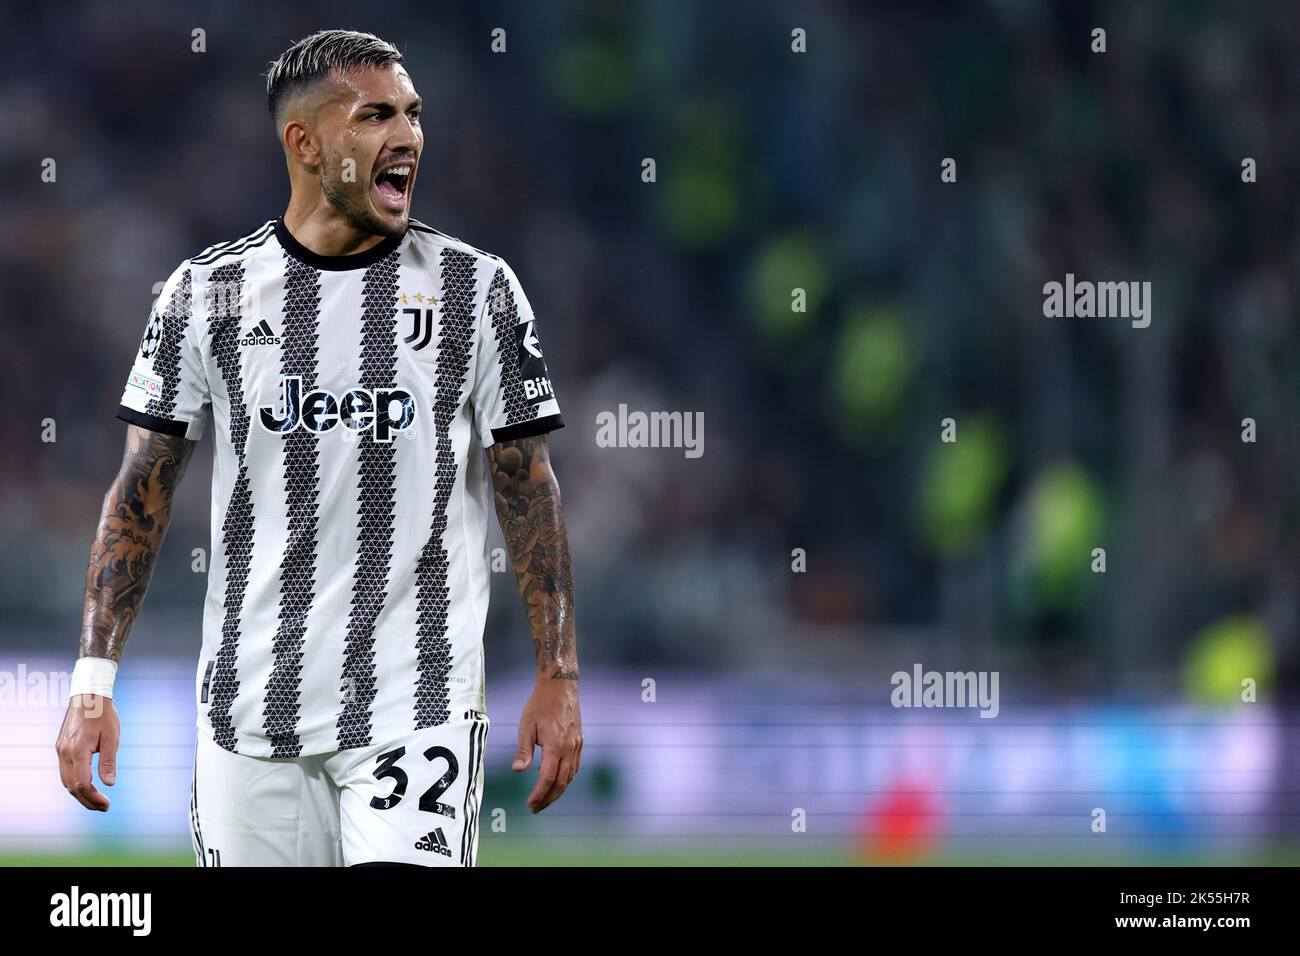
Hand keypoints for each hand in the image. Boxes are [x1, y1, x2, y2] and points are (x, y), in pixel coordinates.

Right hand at [56, 694, 119, 811]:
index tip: (107, 805)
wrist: (88, 695)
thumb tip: (110, 784)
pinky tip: (86, 786)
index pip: (82, 784)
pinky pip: (64, 771)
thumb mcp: (112, 738)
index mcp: (78, 751)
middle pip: (72, 786)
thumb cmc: (103, 714)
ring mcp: (60, 750)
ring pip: (66, 780)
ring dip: (79, 794)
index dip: (93, 798)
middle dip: (87, 800)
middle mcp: (65, 753)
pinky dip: (74, 782)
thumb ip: (109, 762)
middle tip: (103, 807)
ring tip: (96, 801)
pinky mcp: (60, 747)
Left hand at [511, 677, 582, 812]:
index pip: (548, 778)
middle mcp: (569, 748)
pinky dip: (566, 778)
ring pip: (571, 776)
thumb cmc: (540, 704)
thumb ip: (524, 751)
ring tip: (545, 799)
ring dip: (558, 791)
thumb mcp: (526, 726)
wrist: (560, 686)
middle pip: (561, 782)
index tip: (530, 803)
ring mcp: (577, 745)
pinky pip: (575, 766)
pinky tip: (557, 781)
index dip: (539, 793)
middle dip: (549, 798)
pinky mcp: (579, 741)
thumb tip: (517, 771)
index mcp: (555, 745)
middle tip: (536, 808)